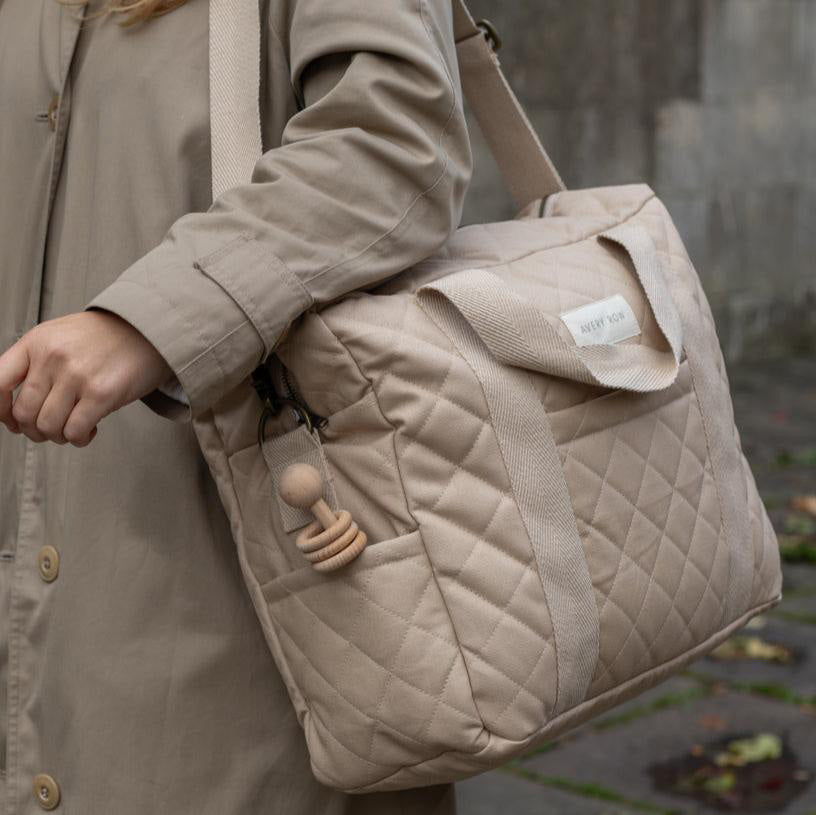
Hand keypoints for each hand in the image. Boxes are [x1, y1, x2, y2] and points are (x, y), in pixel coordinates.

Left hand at [0, 311, 172, 446]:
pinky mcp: (102, 393)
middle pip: (24, 414)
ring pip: (48, 427)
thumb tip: (15, 410)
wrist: (148, 330)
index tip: (12, 421)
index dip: (0, 411)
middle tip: (52, 429)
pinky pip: (75, 431)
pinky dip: (79, 438)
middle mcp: (53, 358)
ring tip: (73, 429)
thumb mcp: (60, 337)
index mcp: (36, 342)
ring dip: (59, 436)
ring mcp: (76, 375)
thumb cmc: (106, 338)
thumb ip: (35, 364)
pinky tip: (89, 429)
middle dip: (36, 431)